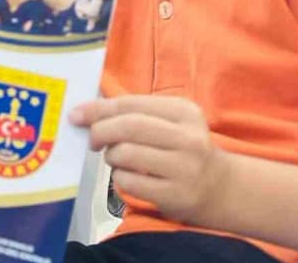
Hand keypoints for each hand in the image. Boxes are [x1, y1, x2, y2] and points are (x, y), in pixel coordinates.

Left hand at [70, 95, 230, 224]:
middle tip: (92, 140)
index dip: (98, 109)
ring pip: (126, 153)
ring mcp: (185, 168)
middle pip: (129, 126)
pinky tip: (130, 176)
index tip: (76, 115)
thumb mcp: (168, 123)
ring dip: (111, 156)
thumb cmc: (181, 149)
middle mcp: (189, 138)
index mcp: (184, 112)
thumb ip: (131, 113)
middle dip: (100, 131)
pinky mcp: (177, 195)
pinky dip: (120, 177)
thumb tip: (84, 112)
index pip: (131, 104)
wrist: (221, 188)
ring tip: (118, 159)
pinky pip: (129, 181)